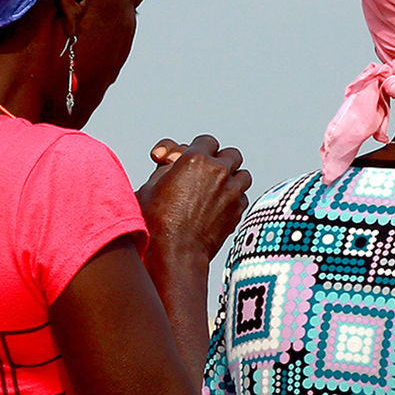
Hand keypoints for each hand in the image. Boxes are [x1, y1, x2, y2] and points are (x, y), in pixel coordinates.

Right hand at [134, 135, 251, 263]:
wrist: (174, 252)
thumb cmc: (156, 221)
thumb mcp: (150, 185)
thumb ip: (167, 167)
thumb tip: (174, 161)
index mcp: (195, 159)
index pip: (207, 141)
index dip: (199, 150)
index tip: (192, 161)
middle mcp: (218, 170)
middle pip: (231, 154)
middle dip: (220, 162)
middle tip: (207, 174)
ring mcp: (232, 191)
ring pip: (242, 174)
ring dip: (232, 179)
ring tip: (217, 190)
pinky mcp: (238, 210)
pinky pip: (243, 196)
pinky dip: (234, 199)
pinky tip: (220, 207)